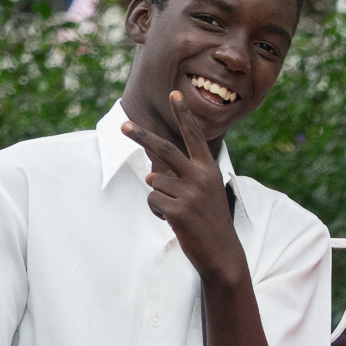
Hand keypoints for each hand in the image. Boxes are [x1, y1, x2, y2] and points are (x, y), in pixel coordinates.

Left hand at [121, 91, 243, 280]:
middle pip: (165, 149)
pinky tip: (175, 221)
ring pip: (155, 183)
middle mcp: (200, 176)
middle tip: (123, 125)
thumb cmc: (210, 221)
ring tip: (179, 212)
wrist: (222, 251)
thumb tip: (150, 177)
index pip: (194, 136)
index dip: (183, 114)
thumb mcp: (202, 194)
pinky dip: (158, 212)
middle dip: (141, 136)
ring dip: (159, 198)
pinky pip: (153, 201)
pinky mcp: (178, 210)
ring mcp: (190, 193)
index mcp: (209, 169)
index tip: (174, 94)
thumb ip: (179, 180)